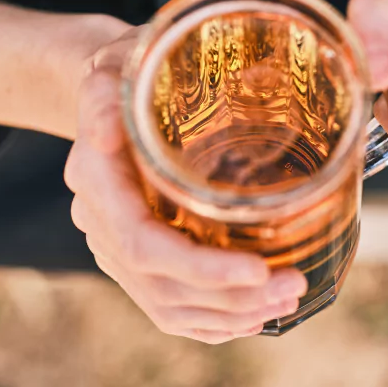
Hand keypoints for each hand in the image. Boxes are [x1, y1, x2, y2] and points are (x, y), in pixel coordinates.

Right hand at [64, 28, 308, 343]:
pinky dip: (210, 320)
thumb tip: (102, 132)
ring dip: (229, 313)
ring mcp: (115, 246)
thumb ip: (102, 93)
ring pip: (167, 305)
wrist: (111, 94)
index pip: (142, 244)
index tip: (258, 269)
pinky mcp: (135, 258)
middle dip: (229, 296)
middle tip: (292, 284)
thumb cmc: (124, 73)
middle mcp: (100, 222)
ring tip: (287, 297)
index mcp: (95, 181)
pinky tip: (253, 314)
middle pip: (160, 285)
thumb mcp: (112, 66)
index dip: (199, 267)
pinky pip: (167, 306)